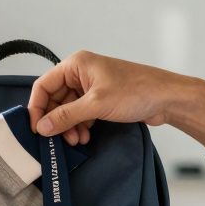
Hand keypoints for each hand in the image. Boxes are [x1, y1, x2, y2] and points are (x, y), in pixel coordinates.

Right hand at [28, 50, 204, 147]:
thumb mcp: (96, 105)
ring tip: (76, 140)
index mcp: (76, 65)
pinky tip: (85, 137)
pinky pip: (80, 114)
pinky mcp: (100, 98)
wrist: (168, 98)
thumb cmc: (137, 91)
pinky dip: (80, 126)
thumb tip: (42, 127)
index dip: (37, 108)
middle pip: (55, 99)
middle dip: (56, 121)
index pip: (43, 85)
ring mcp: (91, 86)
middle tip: (59, 139)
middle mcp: (81, 73)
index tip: (36, 128)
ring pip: (68, 109)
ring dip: (69, 126)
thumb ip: (66, 116)